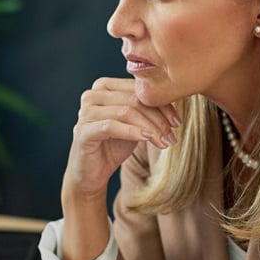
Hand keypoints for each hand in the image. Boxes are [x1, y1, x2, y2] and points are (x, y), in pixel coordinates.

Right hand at [62, 77, 180, 202]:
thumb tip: (176, 101)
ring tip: (164, 142)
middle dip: (158, 118)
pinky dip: (133, 132)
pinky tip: (147, 139)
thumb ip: (148, 109)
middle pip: (134, 99)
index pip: (139, 89)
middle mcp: (92, 95)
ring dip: (150, 127)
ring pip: (126, 112)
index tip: (177, 122)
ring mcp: (85, 112)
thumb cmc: (114, 145)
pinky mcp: (82, 131)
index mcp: (104, 86)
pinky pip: (112, 126)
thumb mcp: (135, 124)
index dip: (162, 104)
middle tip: (172, 135)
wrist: (92, 173)